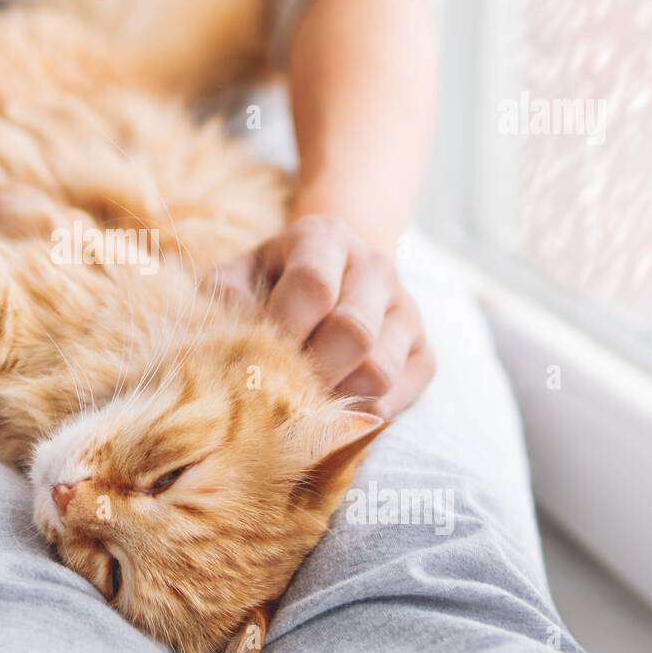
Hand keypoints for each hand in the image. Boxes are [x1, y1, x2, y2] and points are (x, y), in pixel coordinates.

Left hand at [217, 216, 434, 417]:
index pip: (314, 286)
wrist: (331, 277)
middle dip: (309, 371)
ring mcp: (407, 310)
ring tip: (302, 399)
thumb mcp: (238, 275)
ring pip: (379, 371)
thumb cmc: (270, 283)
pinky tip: (331, 407)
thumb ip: (226, 299)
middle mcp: (375, 267)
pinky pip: (399, 396)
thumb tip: (233, 339)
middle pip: (353, 332)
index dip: (283, 329)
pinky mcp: (425, 353)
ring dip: (334, 398)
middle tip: (279, 387)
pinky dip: (360, 414)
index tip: (257, 355)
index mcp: (325, 238)